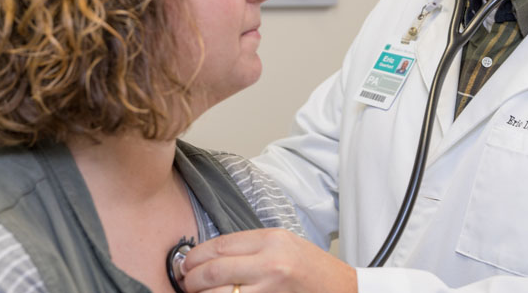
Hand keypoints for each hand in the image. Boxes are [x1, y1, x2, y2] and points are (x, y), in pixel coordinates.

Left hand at [180, 228, 356, 292]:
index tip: (186, 262)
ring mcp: (270, 289)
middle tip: (185, 282)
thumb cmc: (313, 268)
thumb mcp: (284, 243)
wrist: (342, 289)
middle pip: (213, 271)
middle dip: (191, 279)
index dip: (195, 256)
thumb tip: (212, 255)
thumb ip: (250, 247)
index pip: (219, 245)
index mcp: (272, 240)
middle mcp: (270, 263)